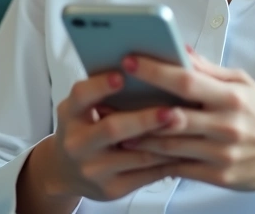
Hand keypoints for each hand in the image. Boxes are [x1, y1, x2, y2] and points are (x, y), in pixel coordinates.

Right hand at [19, 71, 178, 206]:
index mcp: (70, 114)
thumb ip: (104, 89)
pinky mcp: (111, 189)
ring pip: (136, 155)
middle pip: (112, 129)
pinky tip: (184, 149)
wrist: (66, 171)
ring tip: (187, 127)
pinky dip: (167, 162)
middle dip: (144, 119)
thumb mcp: (83, 107)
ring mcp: (93, 169)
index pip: (81, 95)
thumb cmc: (84, 127)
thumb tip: (146, 64)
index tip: (121, 75)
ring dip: (164, 140)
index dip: (100, 86)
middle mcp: (77, 143)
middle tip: (170, 110)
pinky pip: (145, 175)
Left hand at [118, 49, 254, 211]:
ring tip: (112, 126)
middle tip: (107, 100)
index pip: (187, 81)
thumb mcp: (243, 83)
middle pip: (173, 117)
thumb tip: (180, 49)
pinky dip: (153, 159)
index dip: (155, 71)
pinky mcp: (218, 176)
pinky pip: (178, 167)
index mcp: (233, 98)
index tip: (129, 61)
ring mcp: (222, 154)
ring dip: (137, 137)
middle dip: (136, 109)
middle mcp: (227, 126)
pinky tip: (134, 150)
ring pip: (170, 145)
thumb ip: (209, 69)